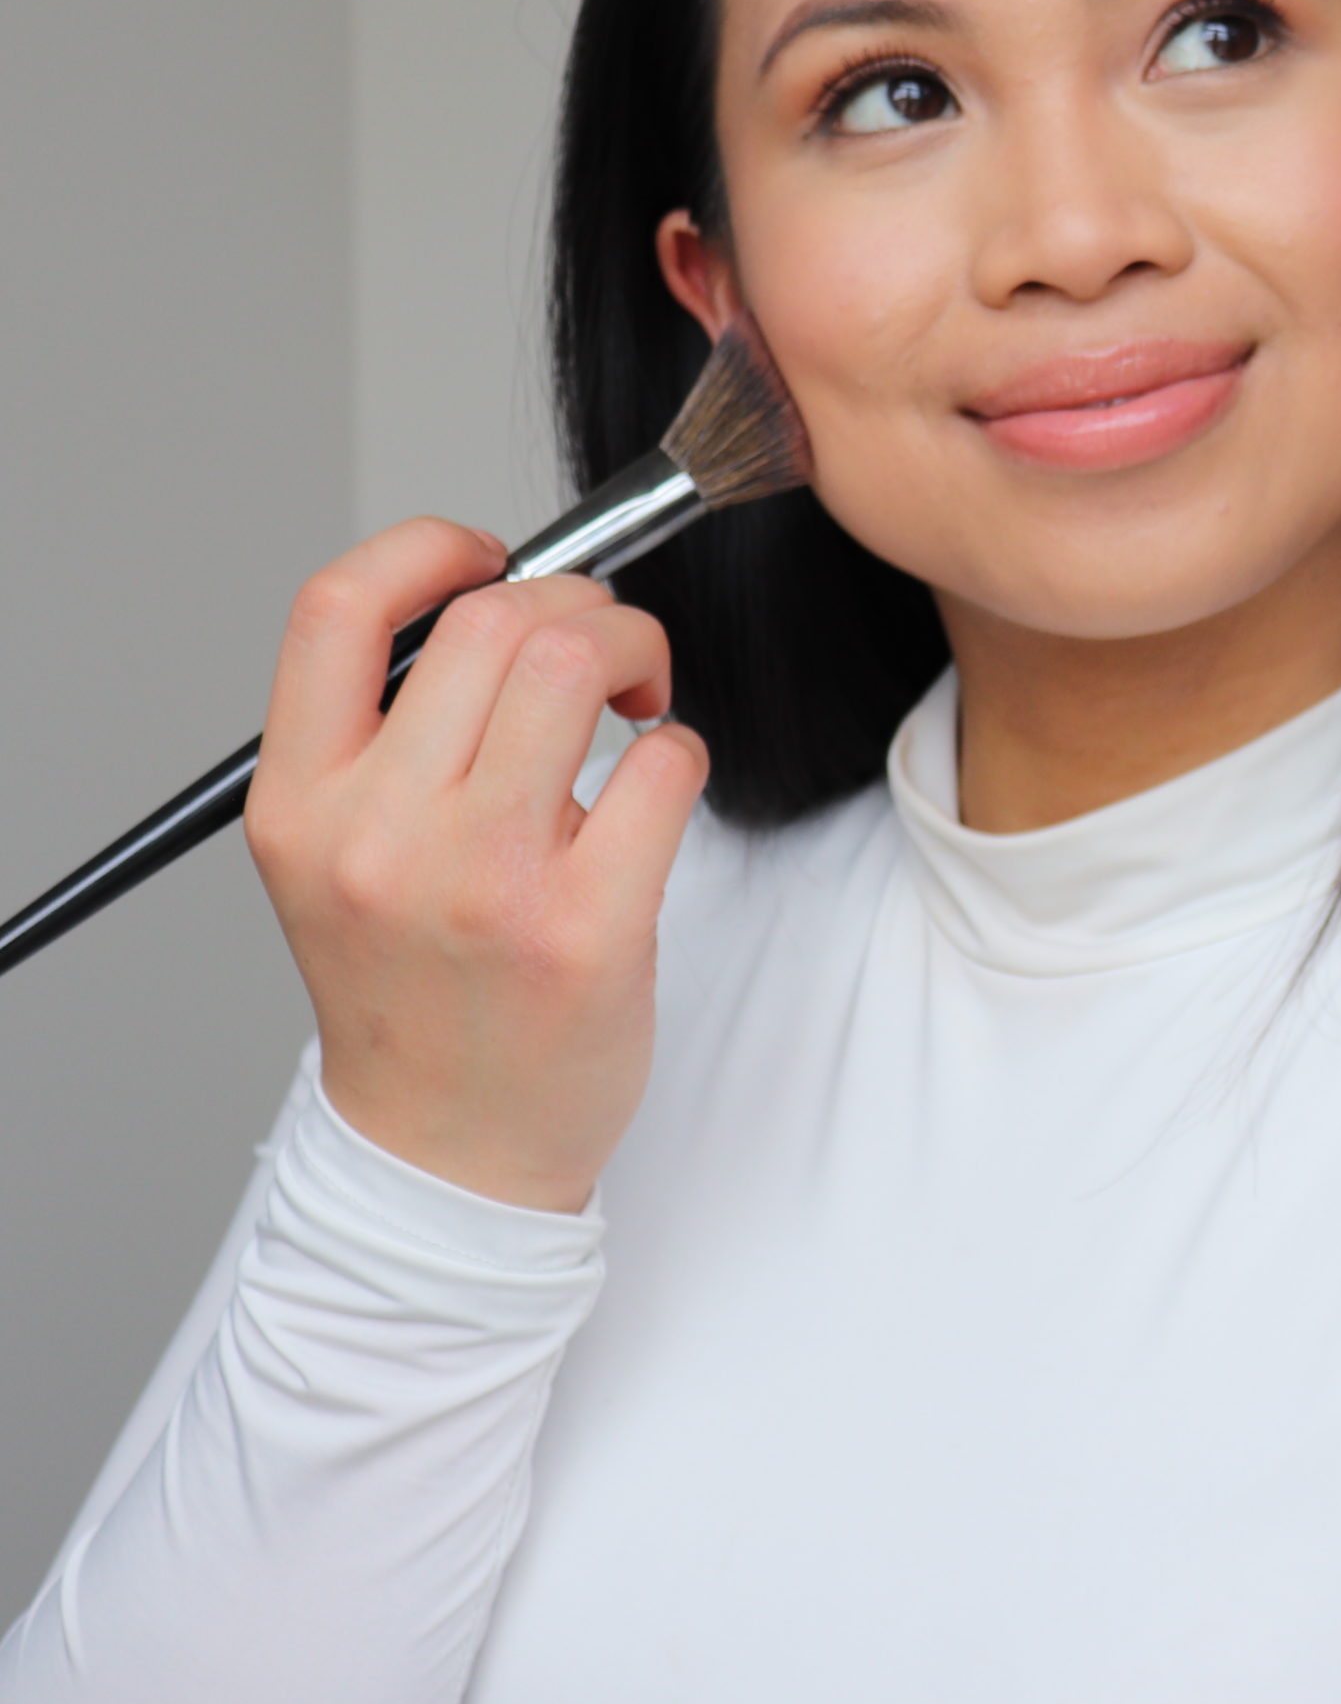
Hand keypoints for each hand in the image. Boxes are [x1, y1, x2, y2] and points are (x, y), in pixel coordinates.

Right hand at [243, 517, 708, 1211]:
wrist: (448, 1156)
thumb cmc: (412, 989)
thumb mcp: (339, 853)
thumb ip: (388, 731)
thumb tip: (498, 591)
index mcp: (300, 805)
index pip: (337, 608)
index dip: (427, 548)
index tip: (486, 557)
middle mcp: (378, 837)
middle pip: (491, 620)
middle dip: (576, 602)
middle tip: (602, 649)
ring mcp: (482, 883)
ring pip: (577, 661)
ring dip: (634, 650)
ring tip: (635, 699)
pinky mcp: (585, 927)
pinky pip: (663, 760)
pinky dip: (678, 747)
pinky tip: (654, 786)